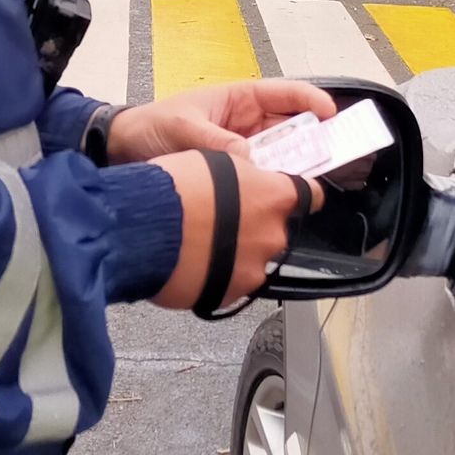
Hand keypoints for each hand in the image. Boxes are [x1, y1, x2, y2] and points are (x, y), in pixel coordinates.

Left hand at [106, 78, 336, 164]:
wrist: (121, 151)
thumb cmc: (150, 127)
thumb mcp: (183, 129)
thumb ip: (215, 142)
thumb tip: (249, 160)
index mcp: (237, 99)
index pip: (284, 94)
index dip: (311, 100)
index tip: (331, 114)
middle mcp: (245, 123)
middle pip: (290, 127)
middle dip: (314, 138)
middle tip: (336, 154)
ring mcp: (241, 149)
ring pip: (280, 155)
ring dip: (296, 166)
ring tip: (314, 180)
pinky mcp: (233, 174)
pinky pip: (261, 177)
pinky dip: (272, 185)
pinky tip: (281, 198)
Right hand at [145, 150, 324, 311]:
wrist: (143, 229)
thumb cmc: (175, 189)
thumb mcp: (215, 160)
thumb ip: (243, 175)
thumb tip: (247, 180)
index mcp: (274, 196)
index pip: (311, 194)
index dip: (303, 194)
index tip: (298, 197)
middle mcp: (273, 234)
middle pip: (276, 229)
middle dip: (256, 226)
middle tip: (225, 220)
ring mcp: (255, 268)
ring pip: (254, 258)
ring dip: (237, 252)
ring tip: (204, 244)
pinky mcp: (232, 294)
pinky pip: (233, 282)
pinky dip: (220, 274)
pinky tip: (196, 263)